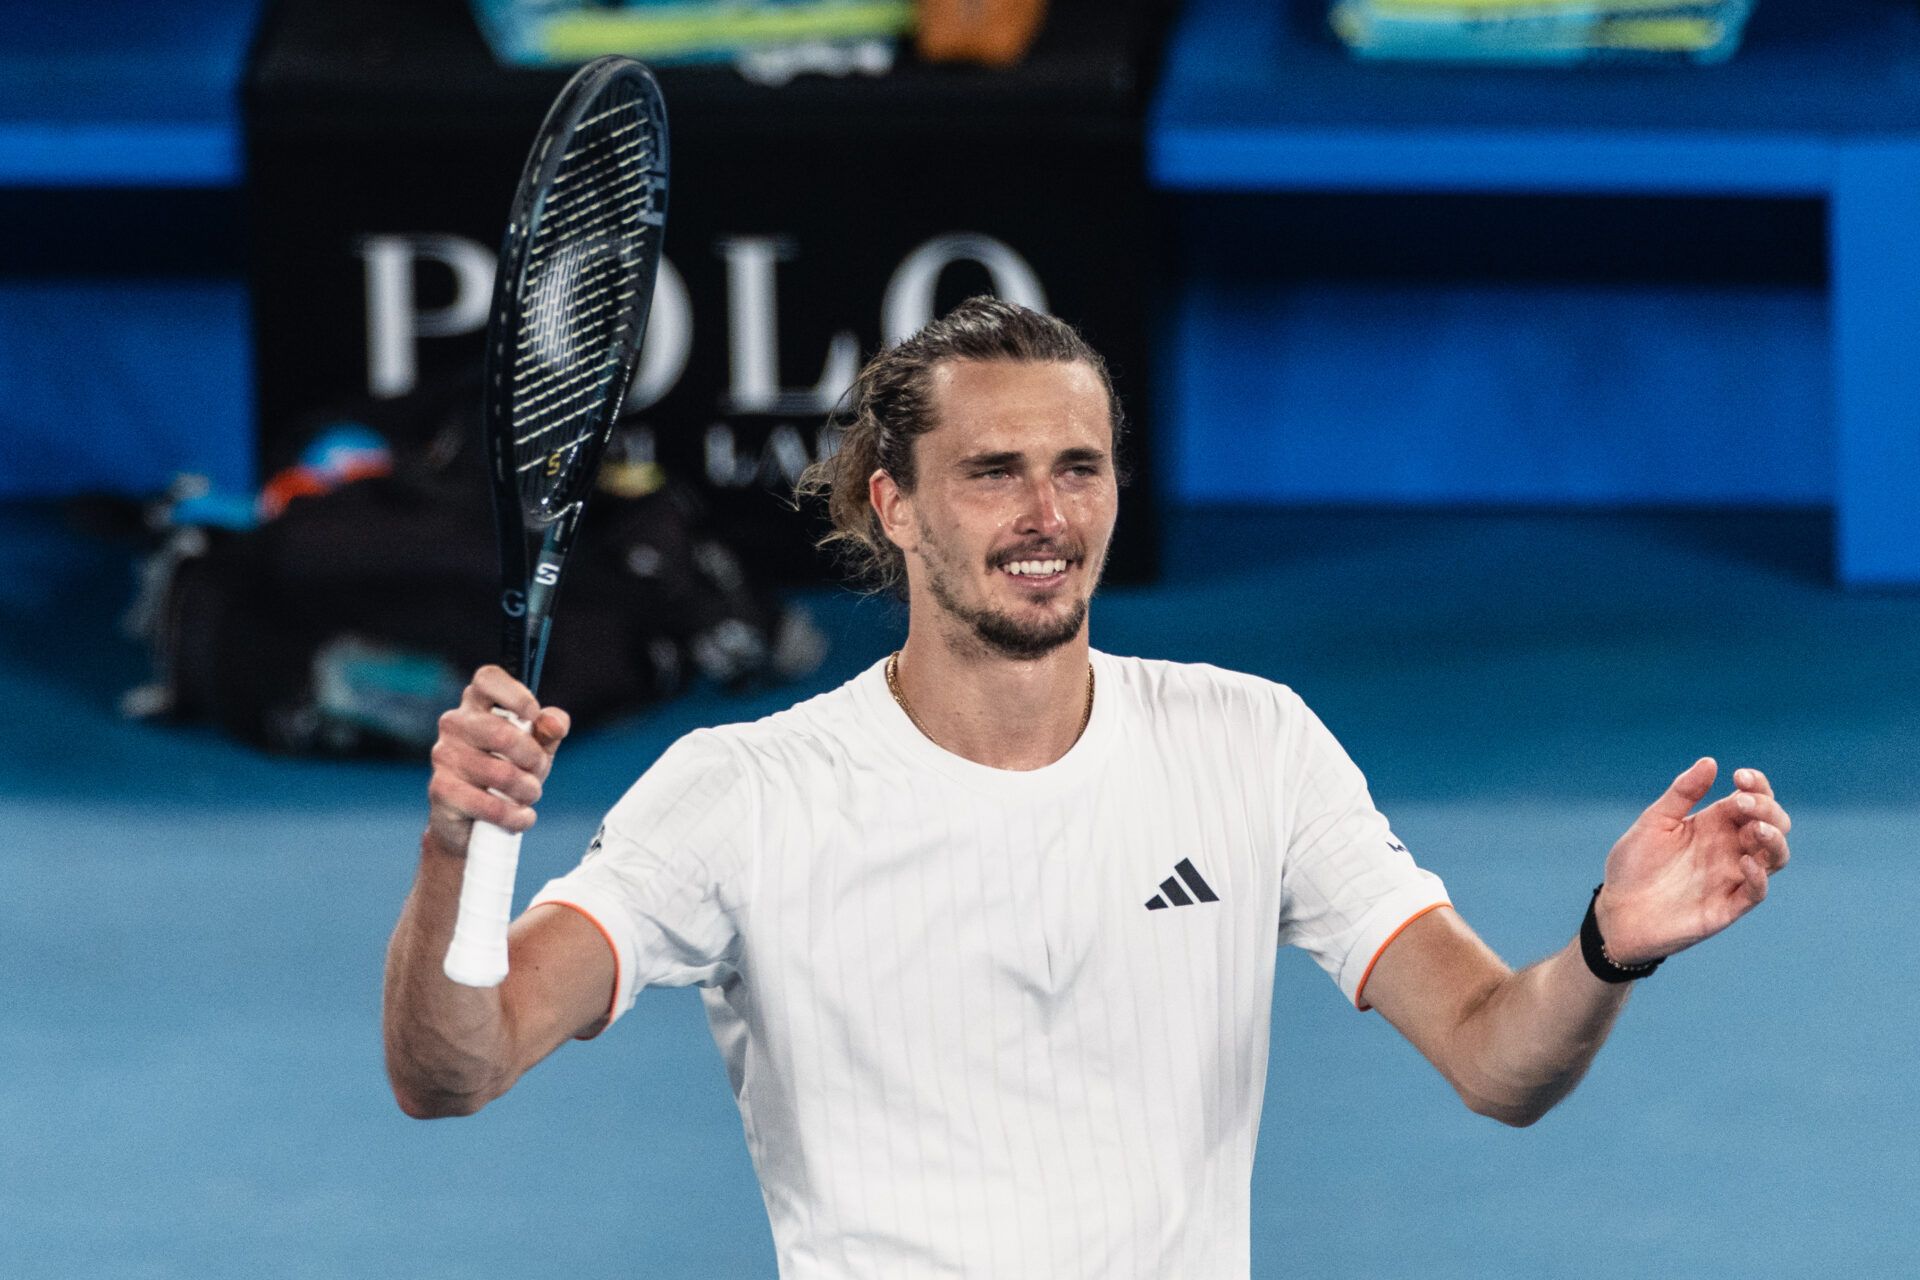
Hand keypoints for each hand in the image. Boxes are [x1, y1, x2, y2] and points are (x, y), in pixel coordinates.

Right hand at [425, 665, 570, 853]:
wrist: (474, 821)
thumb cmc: (507, 772)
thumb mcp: (535, 749)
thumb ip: (548, 730)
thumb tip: (555, 722)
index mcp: (477, 703)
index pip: (488, 678)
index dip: (515, 694)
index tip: (532, 716)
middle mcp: (454, 723)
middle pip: (502, 732)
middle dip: (532, 758)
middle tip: (538, 772)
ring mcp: (444, 755)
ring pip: (500, 772)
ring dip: (527, 790)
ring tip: (529, 795)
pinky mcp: (440, 789)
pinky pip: (487, 804)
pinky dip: (513, 816)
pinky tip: (521, 817)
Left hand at [1595, 758, 1790, 967]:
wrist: (1617, 911)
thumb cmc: (1634, 865)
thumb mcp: (1654, 823)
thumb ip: (1682, 794)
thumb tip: (1710, 761)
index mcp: (1714, 825)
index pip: (1753, 800)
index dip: (1757, 786)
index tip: (1740, 776)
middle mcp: (1730, 849)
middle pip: (1772, 825)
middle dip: (1767, 809)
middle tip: (1743, 804)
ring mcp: (1732, 877)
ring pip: (1775, 857)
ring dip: (1774, 840)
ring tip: (1756, 828)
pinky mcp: (1728, 906)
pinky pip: (1756, 892)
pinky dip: (1758, 877)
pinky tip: (1744, 862)